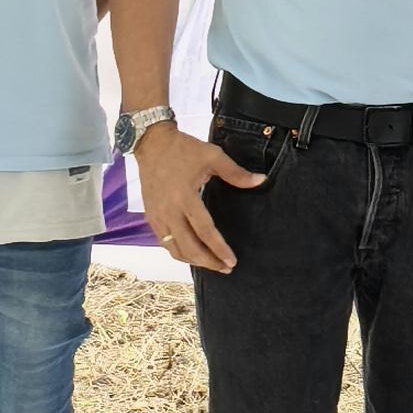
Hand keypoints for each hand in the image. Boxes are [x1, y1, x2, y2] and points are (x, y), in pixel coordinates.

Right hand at [135, 123, 263, 272]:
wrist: (152, 143)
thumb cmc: (183, 149)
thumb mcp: (213, 156)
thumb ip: (236, 173)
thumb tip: (261, 181)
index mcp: (185, 197)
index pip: (204, 231)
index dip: (219, 249)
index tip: (232, 261)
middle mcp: (169, 211)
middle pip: (188, 247)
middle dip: (208, 262)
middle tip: (226, 268)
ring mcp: (157, 216)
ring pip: (175, 249)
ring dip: (193, 261)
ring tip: (212, 264)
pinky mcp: (151, 217)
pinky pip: (165, 243)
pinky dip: (179, 252)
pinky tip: (193, 253)